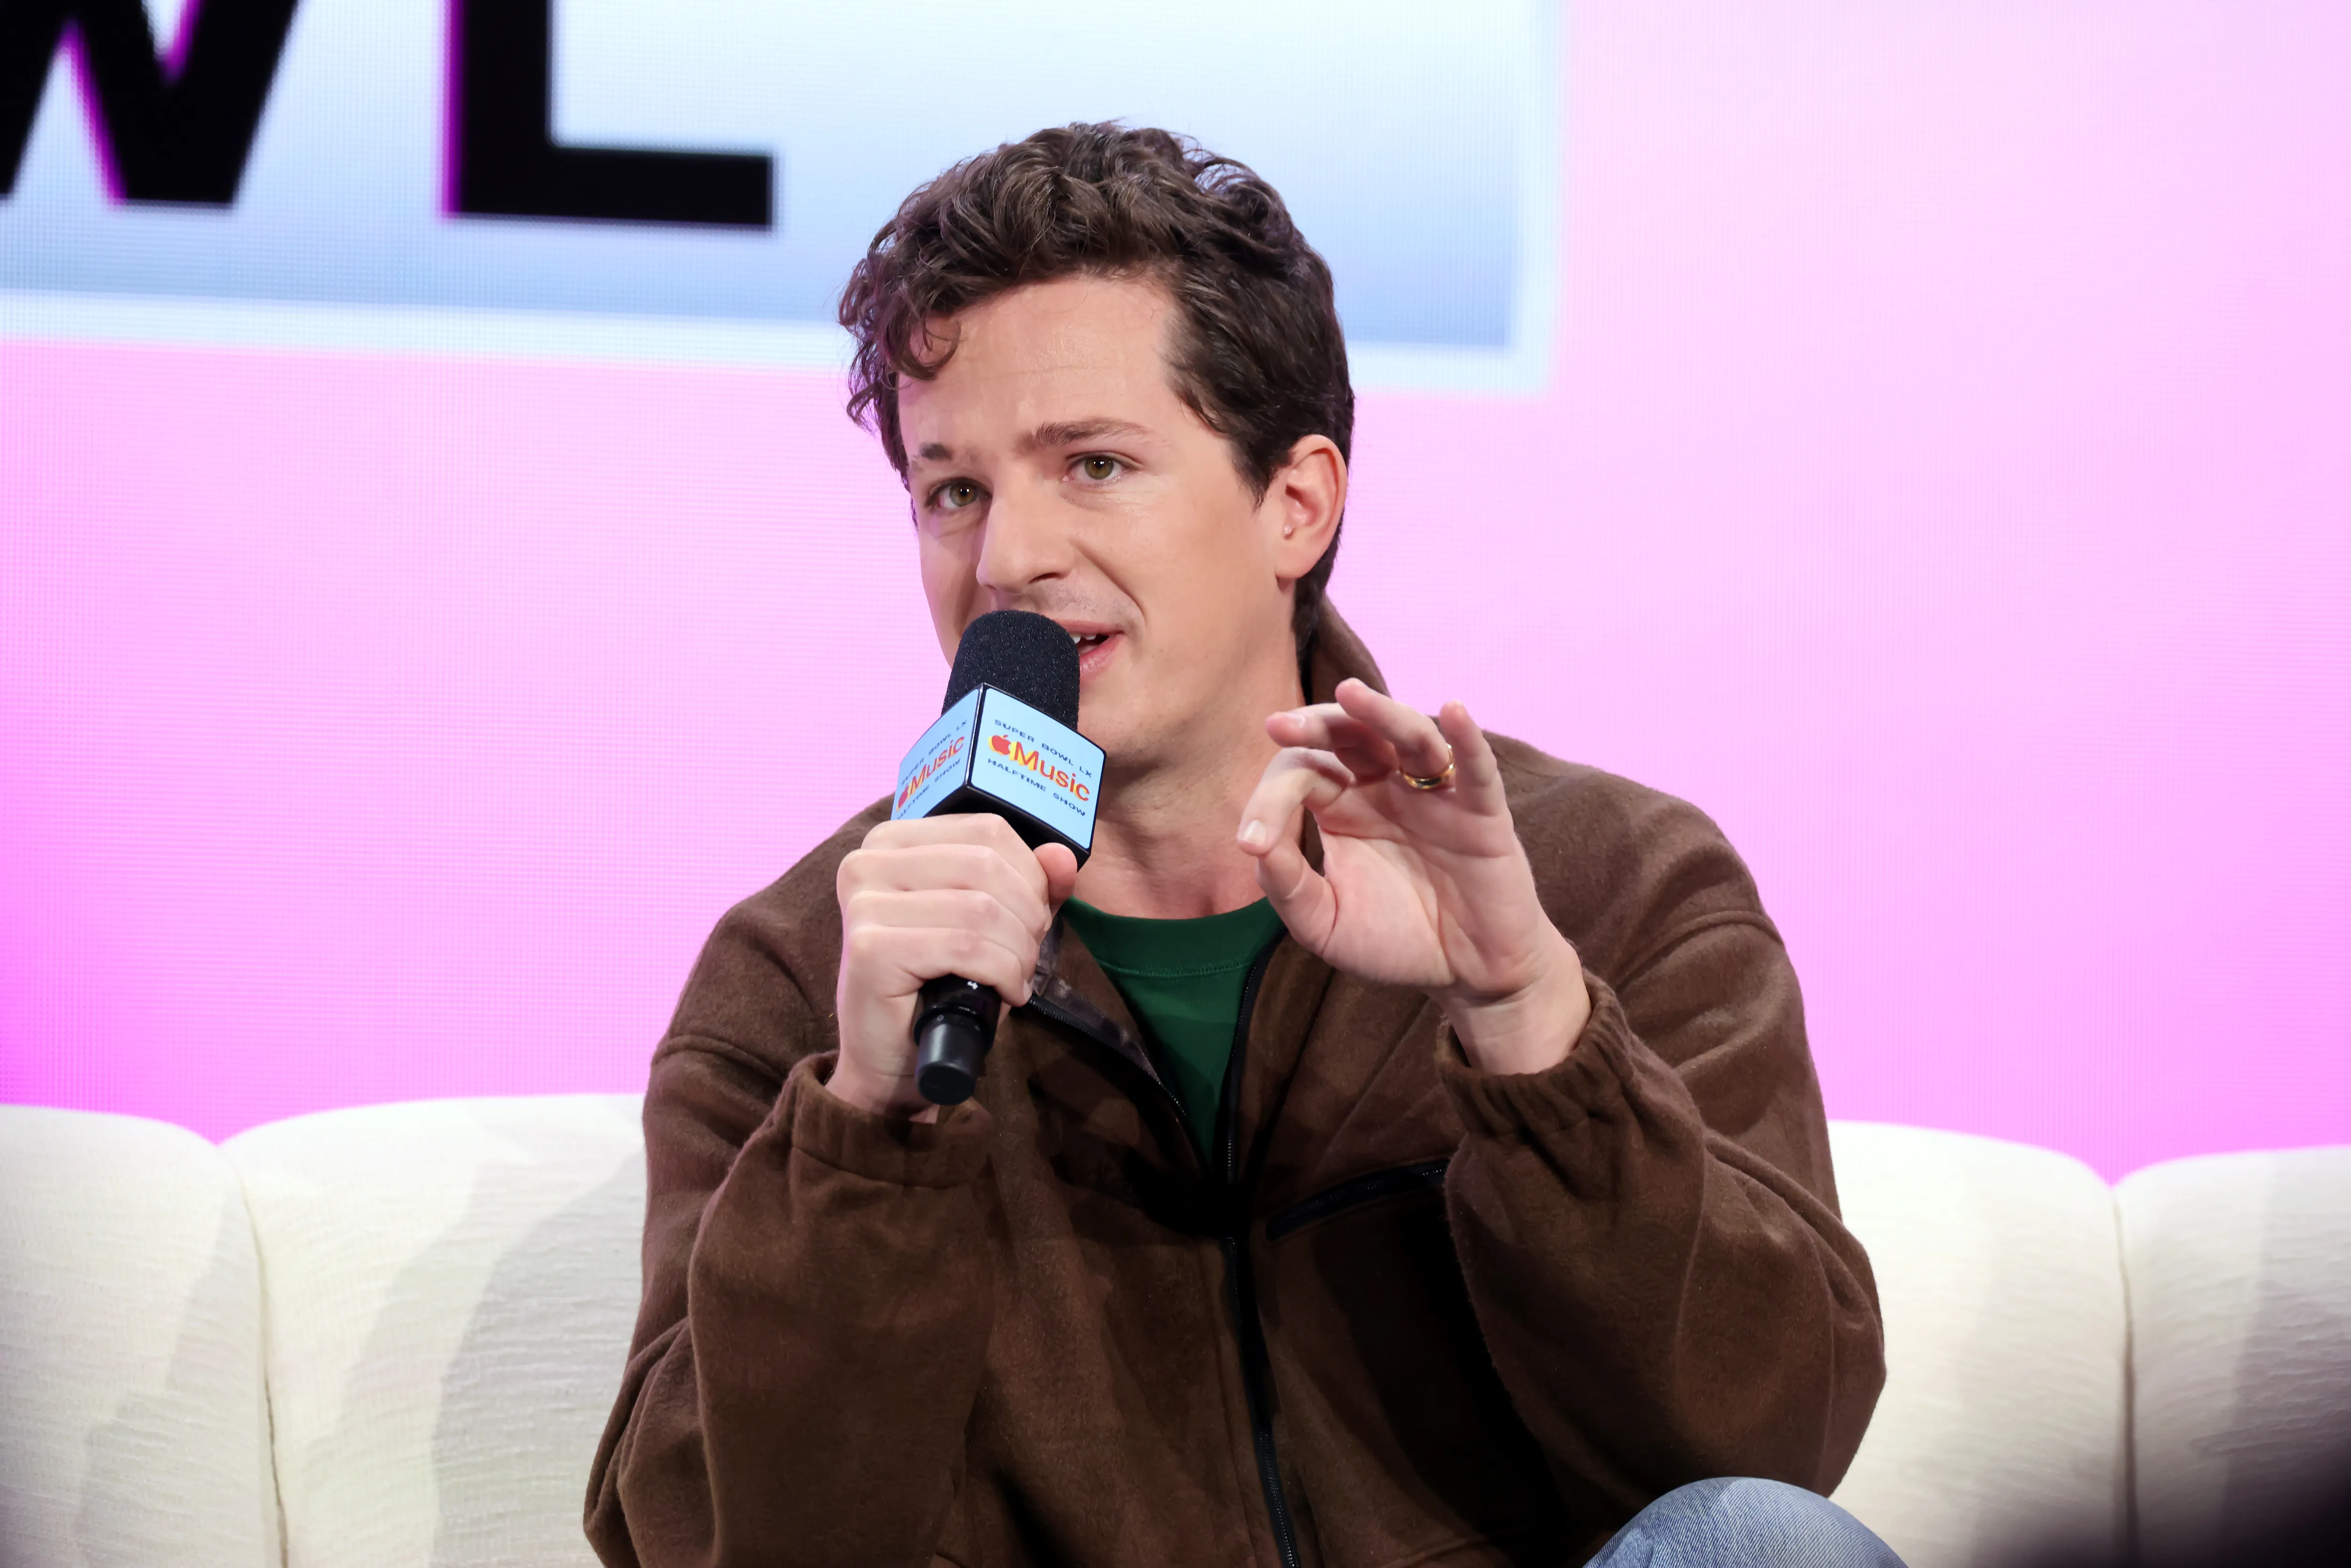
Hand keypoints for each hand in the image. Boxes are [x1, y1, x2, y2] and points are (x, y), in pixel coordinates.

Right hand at [832, 815, 1079, 1116]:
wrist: (891, 1059)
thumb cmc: (940, 986)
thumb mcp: (992, 925)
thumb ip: (1028, 885)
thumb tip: (1063, 856)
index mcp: (892, 841)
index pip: (988, 830)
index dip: (1030, 876)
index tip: (1031, 920)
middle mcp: (867, 861)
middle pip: (986, 864)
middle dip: (1027, 917)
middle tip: (1027, 958)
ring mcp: (864, 903)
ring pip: (980, 908)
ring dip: (1019, 952)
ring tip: (1015, 979)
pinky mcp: (870, 948)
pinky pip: (965, 947)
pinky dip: (1003, 974)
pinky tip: (1005, 995)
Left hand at [1236, 679, 1590, 1074]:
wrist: (1467, 974)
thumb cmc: (1394, 942)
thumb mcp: (1324, 923)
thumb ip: (1287, 886)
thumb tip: (1252, 844)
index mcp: (1343, 807)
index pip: (1303, 774)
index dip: (1271, 799)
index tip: (1251, 841)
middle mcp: (1386, 789)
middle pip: (1350, 736)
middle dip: (1315, 726)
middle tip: (1278, 726)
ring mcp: (1436, 795)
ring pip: (1409, 736)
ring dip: (1381, 712)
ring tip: (1350, 694)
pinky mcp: (1482, 815)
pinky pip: (1476, 769)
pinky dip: (1467, 739)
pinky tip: (1454, 711)